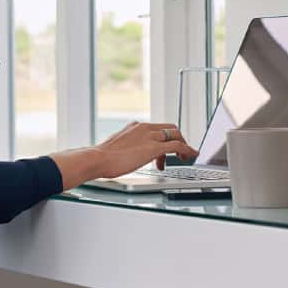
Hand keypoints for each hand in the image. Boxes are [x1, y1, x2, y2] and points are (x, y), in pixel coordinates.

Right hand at [50, 122, 198, 189]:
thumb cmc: (103, 158)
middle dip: (178, 140)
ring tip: (182, 160)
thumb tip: (125, 156)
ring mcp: (150, 136)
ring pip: (176, 134)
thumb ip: (126, 147)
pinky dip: (187, 150)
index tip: (165, 150)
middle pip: (171, 128)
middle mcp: (145, 128)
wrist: (97, 159)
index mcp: (136, 127)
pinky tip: (190, 157)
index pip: (158, 128)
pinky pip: (177, 146)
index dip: (165, 138)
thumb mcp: (117, 147)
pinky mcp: (154, 147)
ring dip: (183, 146)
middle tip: (177, 154)